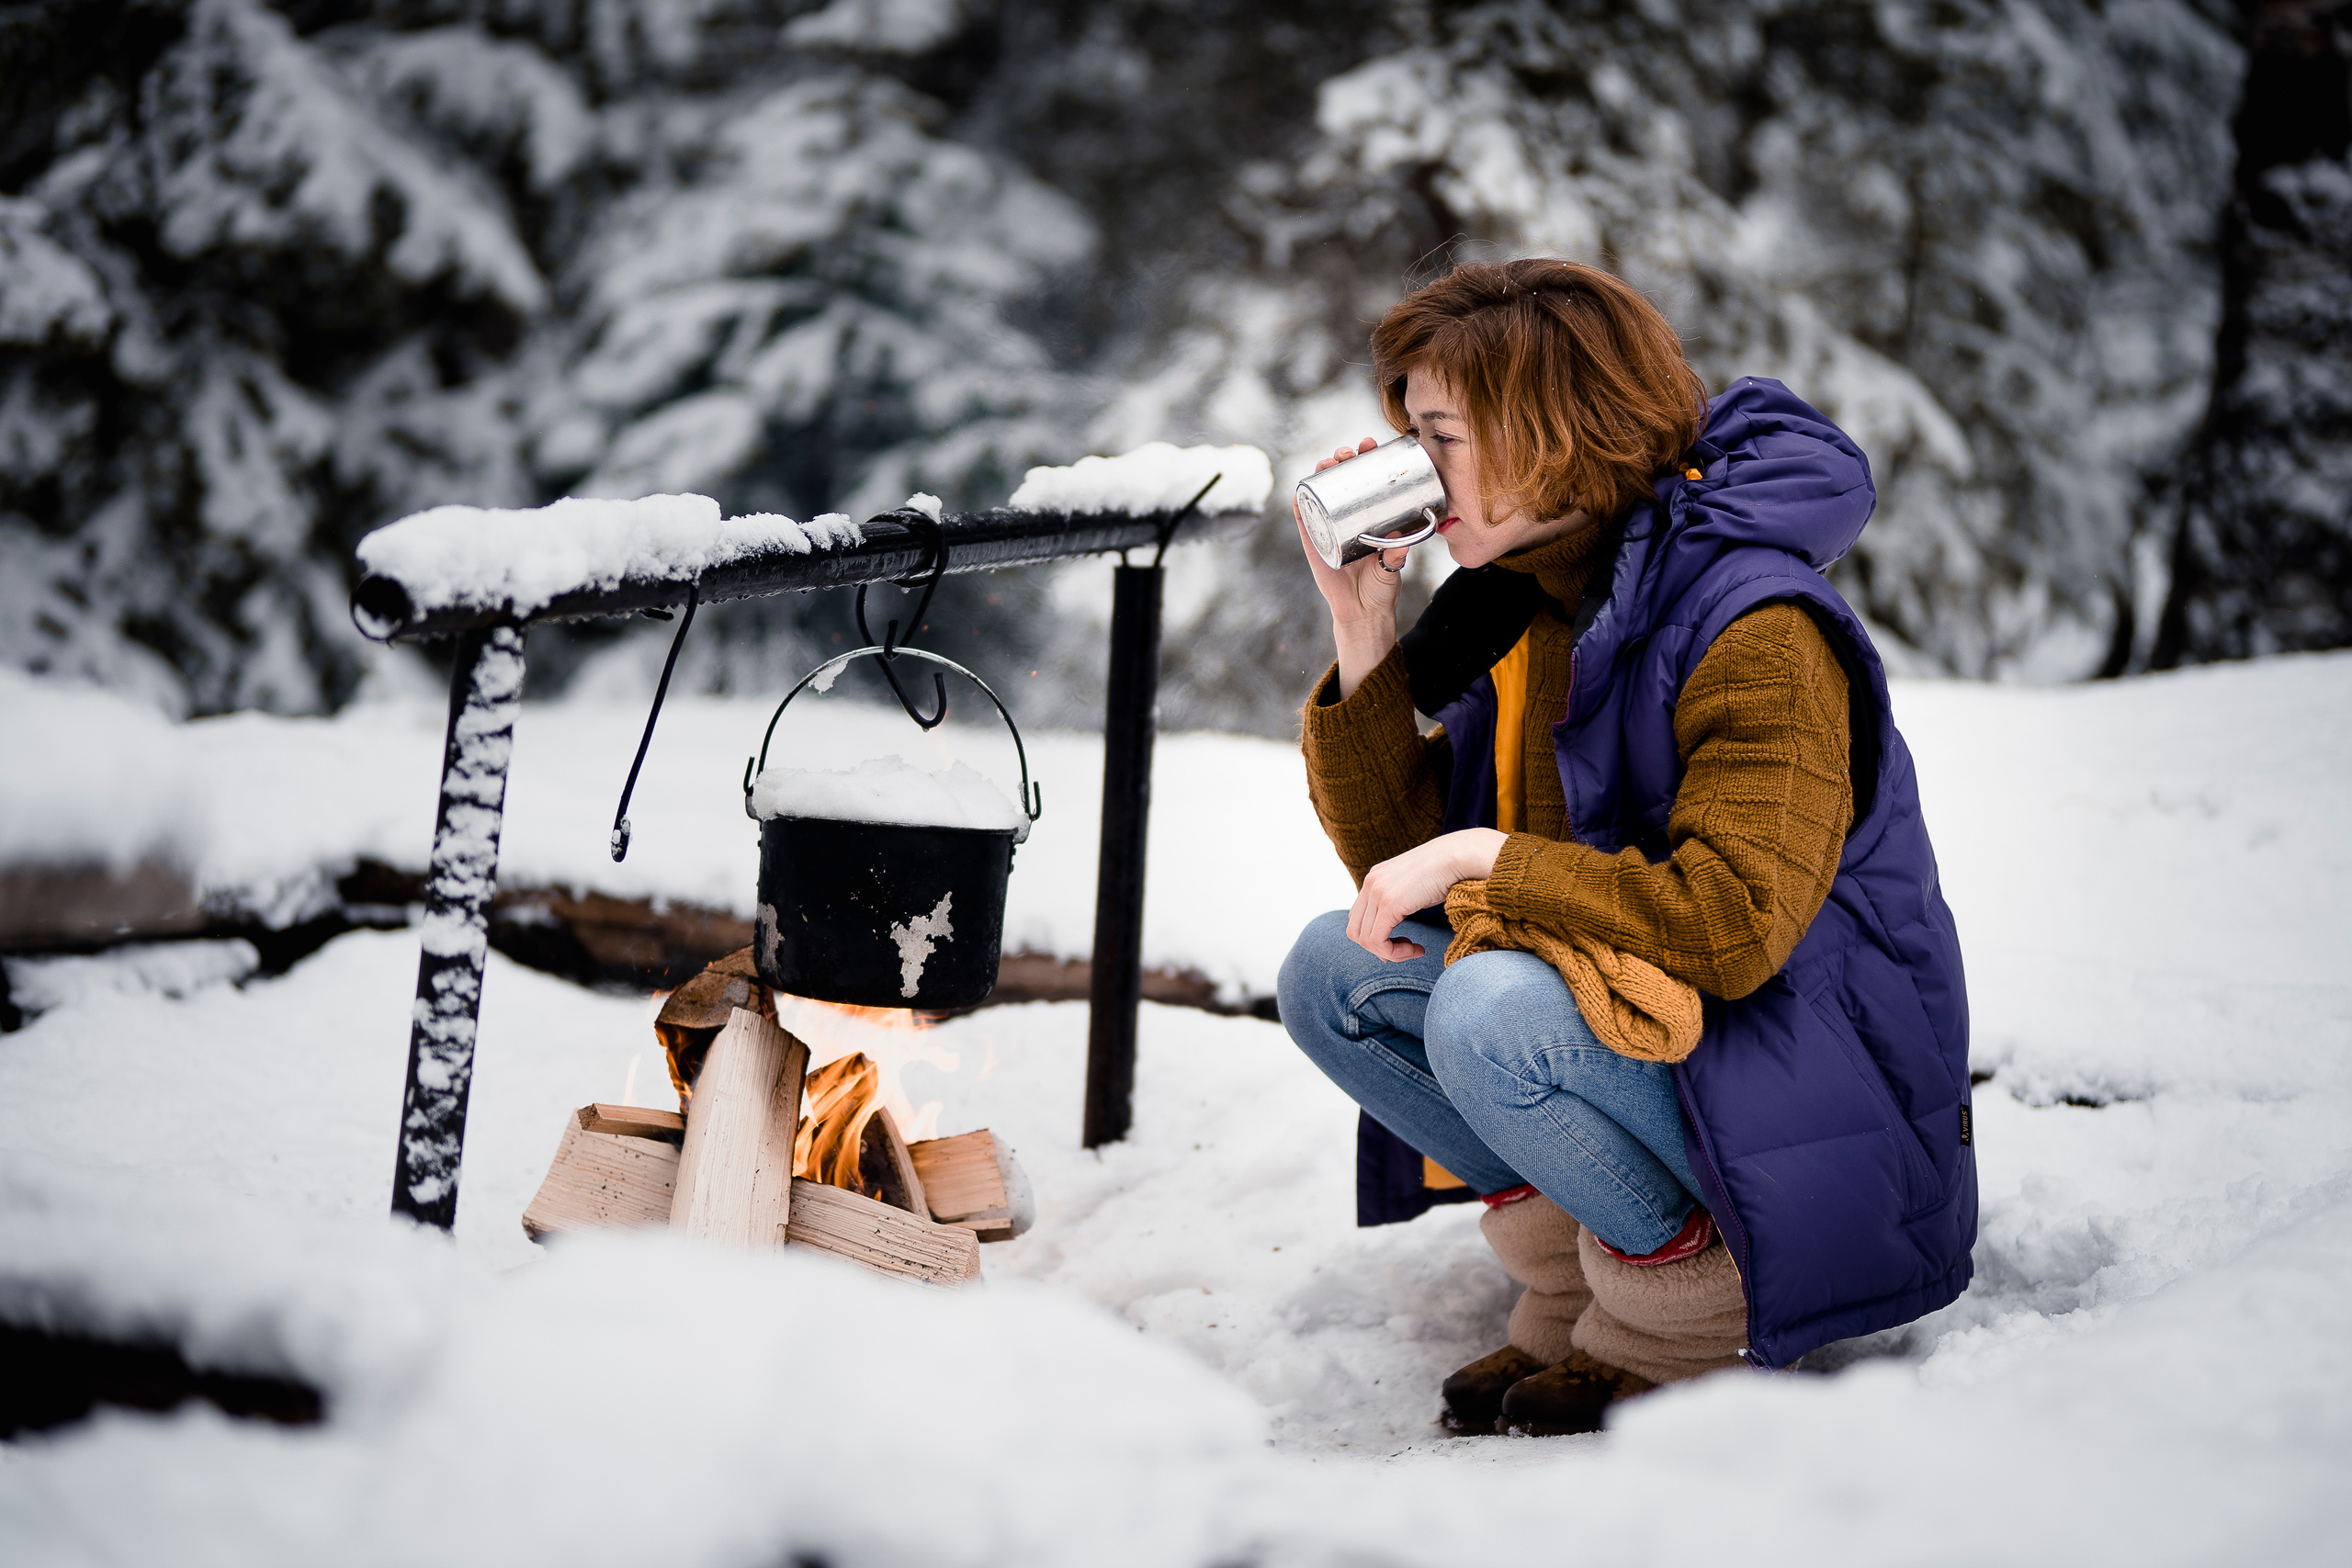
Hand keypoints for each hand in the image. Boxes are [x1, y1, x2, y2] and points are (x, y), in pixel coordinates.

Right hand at [1295, 437, 1415, 696]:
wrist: (1362, 612)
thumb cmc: (1381, 586)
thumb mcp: (1394, 565)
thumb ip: (1397, 555)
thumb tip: (1401, 544)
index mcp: (1369, 516)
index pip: (1366, 479)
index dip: (1367, 459)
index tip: (1372, 444)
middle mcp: (1347, 518)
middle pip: (1341, 480)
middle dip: (1343, 459)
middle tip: (1349, 452)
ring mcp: (1328, 528)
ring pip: (1321, 492)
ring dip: (1321, 472)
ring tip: (1327, 461)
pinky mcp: (1313, 543)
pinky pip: (1304, 519)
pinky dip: (1300, 502)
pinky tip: (1301, 489)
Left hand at [1347, 829, 1507, 960]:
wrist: (1458, 856)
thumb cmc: (1446, 871)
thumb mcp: (1414, 885)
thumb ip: (1401, 899)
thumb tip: (1398, 920)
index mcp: (1374, 878)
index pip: (1357, 917)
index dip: (1373, 937)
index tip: (1400, 943)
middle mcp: (1370, 883)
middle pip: (1355, 931)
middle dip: (1378, 948)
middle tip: (1405, 950)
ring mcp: (1377, 893)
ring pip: (1365, 940)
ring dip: (1390, 953)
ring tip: (1414, 950)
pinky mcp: (1388, 904)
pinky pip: (1378, 941)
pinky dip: (1394, 953)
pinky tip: (1417, 949)